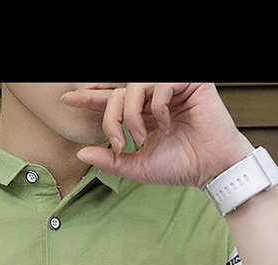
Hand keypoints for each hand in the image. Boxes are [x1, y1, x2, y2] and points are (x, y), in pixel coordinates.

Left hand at [62, 83, 253, 188]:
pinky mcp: (191, 83)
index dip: (91, 98)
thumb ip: (111, 160)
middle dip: (110, 116)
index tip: (67, 100)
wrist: (210, 168)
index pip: (114, 100)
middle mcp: (156, 98)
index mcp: (144, 114)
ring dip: (131, 113)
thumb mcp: (138, 167)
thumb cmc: (181, 167)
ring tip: (139, 136)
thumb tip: (81, 152)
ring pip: (136, 85)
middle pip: (120, 92)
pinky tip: (166, 124)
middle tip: (116, 141)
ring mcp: (173, 89)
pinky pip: (161, 83)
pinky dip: (157, 106)